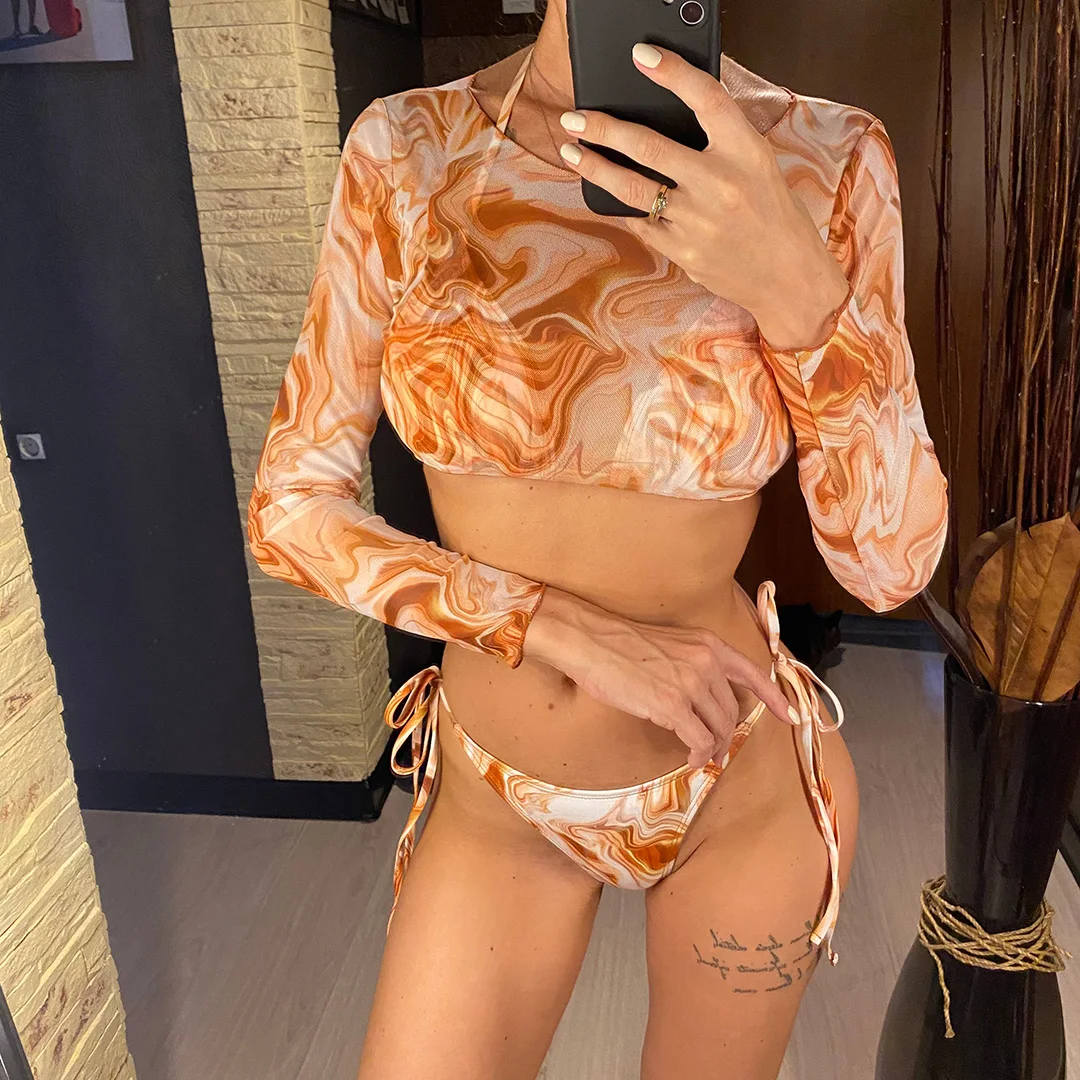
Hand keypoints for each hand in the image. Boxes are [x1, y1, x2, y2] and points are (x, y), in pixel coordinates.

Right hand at [522, 586, 797, 768]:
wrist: (590, 640)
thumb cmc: (620, 644)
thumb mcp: (669, 644)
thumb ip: (691, 665)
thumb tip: (699, 698)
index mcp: (708, 644)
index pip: (752, 672)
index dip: (774, 697)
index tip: (790, 715)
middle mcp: (706, 662)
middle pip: (731, 709)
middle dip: (726, 734)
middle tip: (716, 750)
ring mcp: (691, 684)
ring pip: (718, 727)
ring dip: (712, 747)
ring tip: (702, 757)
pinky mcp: (672, 705)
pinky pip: (698, 739)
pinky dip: (698, 753)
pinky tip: (692, 759)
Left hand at [556, 43, 849, 351]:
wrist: (787, 276)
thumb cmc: (771, 213)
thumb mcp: (758, 163)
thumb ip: (721, 139)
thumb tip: (668, 113)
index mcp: (746, 151)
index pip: (706, 98)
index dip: (672, 73)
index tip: (642, 56)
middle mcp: (720, 183)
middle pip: (649, 146)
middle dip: (604, 129)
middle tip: (575, 119)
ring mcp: (698, 220)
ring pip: (632, 187)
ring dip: (595, 166)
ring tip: (572, 151)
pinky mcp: (682, 250)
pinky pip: (640, 222)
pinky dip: (622, 206)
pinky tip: (609, 194)